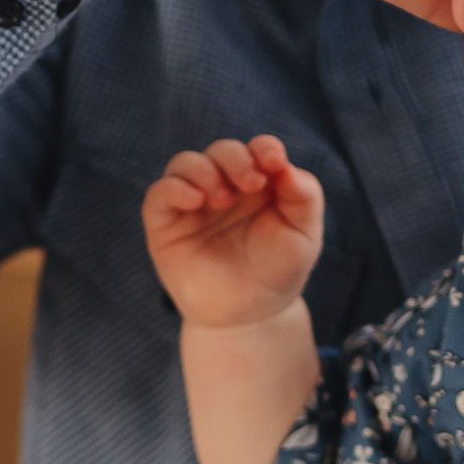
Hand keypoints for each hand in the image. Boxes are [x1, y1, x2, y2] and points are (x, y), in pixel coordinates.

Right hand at [143, 134, 326, 325]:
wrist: (250, 316)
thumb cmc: (278, 271)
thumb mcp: (304, 235)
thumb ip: (304, 196)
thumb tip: (285, 165)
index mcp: (259, 183)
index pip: (257, 149)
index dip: (264, 147)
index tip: (274, 161)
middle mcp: (224, 186)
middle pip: (222, 151)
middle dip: (236, 159)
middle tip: (252, 183)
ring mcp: (192, 204)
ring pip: (186, 163)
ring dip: (205, 170)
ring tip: (223, 198)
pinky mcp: (165, 225)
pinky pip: (159, 194)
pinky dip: (174, 188)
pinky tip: (195, 200)